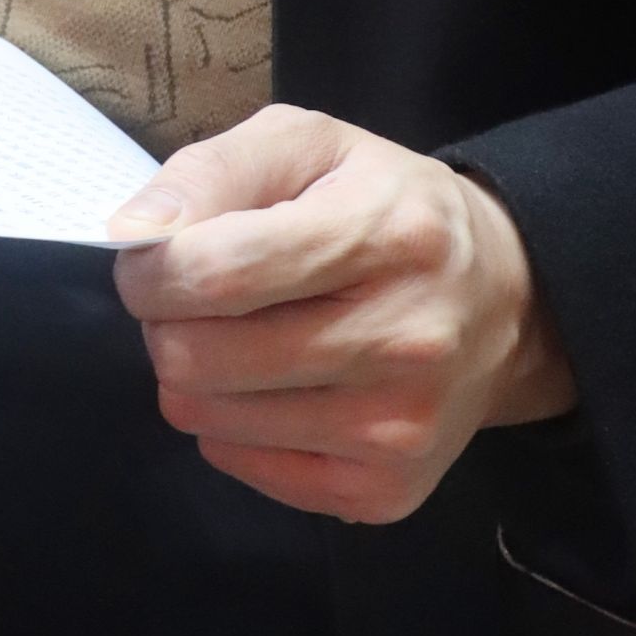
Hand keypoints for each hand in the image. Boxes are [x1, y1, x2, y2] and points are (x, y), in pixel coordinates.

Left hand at [108, 103, 575, 526]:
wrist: (503, 300)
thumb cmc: (385, 205)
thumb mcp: (311, 144)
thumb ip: (214, 170)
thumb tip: (132, 233)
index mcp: (384, 233)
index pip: (216, 273)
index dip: (151, 269)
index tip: (150, 259)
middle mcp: (402, 338)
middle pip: (201, 358)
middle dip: (167, 323)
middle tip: (194, 299)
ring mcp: (397, 428)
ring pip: (211, 420)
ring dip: (197, 375)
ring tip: (241, 335)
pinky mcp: (385, 491)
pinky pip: (245, 468)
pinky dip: (233, 426)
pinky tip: (272, 385)